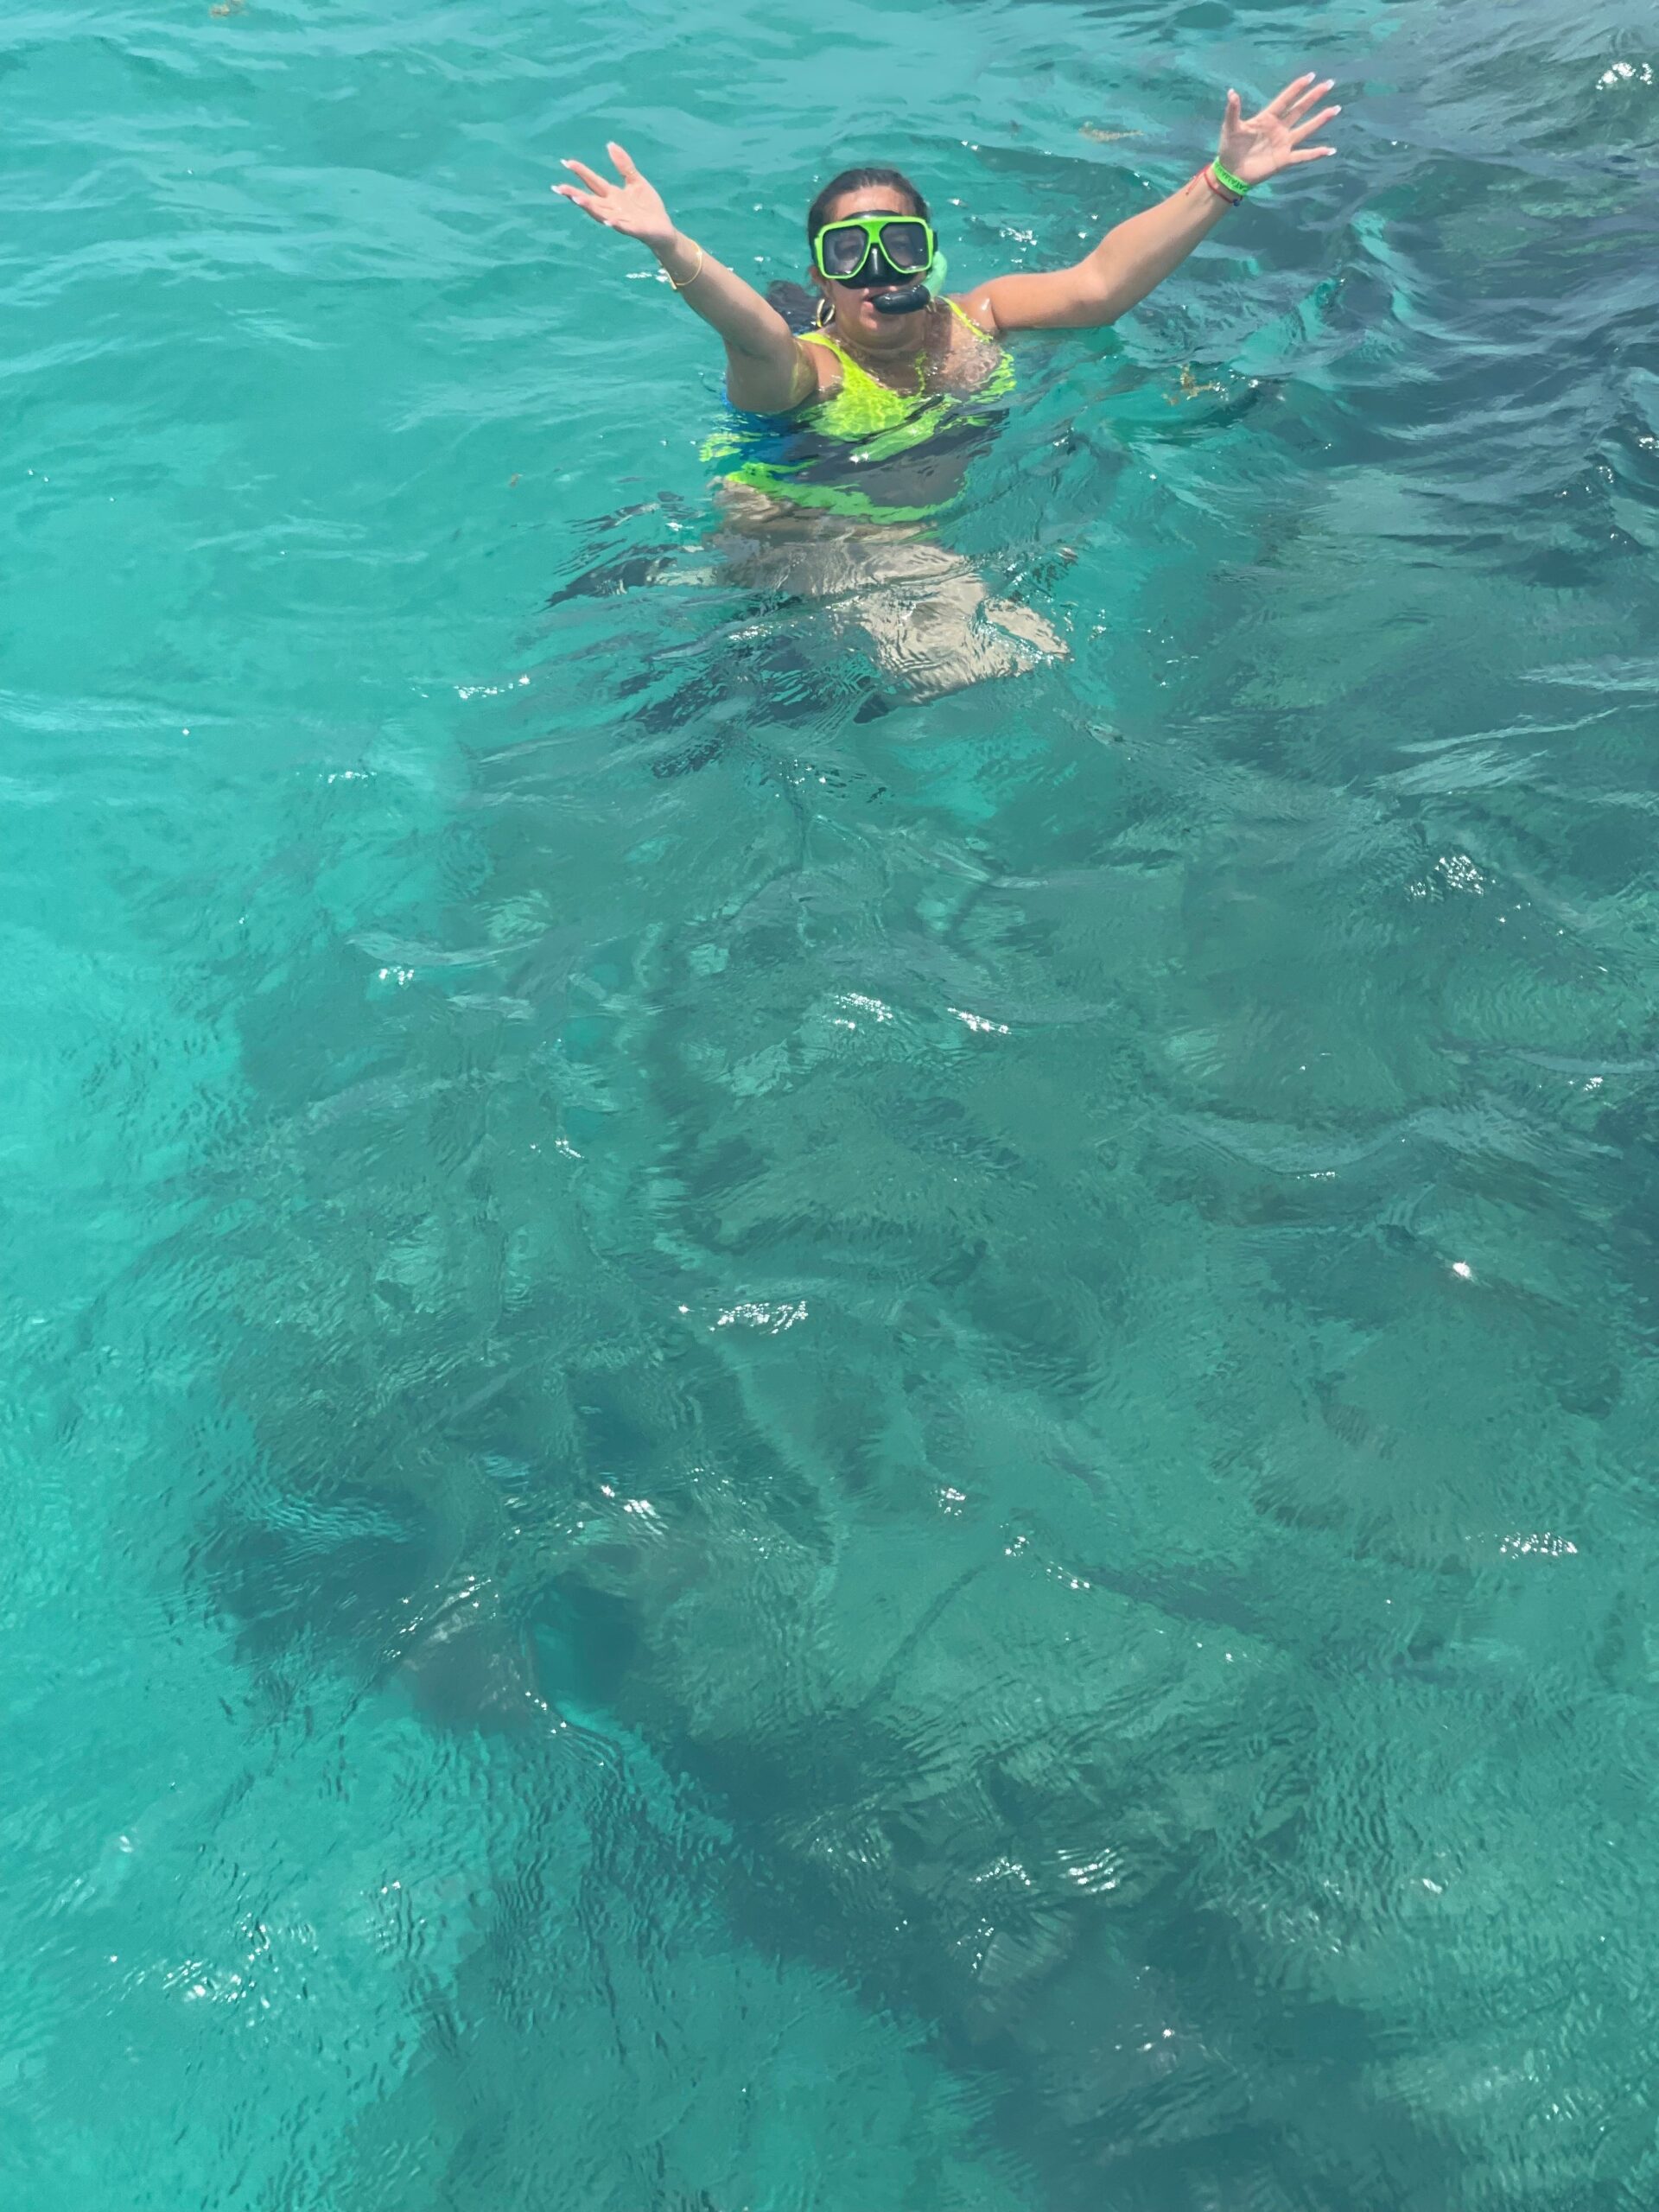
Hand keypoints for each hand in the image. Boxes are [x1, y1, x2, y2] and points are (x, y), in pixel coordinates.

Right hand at [555, 142, 675, 253]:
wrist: (664, 230)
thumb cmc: (648, 207)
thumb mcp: (635, 181)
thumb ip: (623, 165)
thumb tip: (610, 144)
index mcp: (612, 195)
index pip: (593, 182)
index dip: (581, 172)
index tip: (566, 162)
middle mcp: (613, 208)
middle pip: (591, 200)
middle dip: (575, 194)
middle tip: (559, 188)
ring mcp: (622, 219)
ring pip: (602, 214)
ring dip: (590, 207)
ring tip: (578, 199)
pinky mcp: (635, 229)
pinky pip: (623, 226)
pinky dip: (616, 224)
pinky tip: (609, 220)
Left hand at [1218, 74, 1340, 184]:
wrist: (1230, 173)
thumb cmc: (1230, 148)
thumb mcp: (1230, 127)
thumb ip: (1233, 111)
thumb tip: (1232, 93)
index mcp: (1267, 118)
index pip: (1285, 100)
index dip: (1297, 88)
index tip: (1311, 76)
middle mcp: (1279, 128)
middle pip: (1300, 109)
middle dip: (1314, 97)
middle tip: (1329, 84)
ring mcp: (1283, 143)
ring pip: (1306, 129)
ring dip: (1320, 120)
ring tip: (1334, 109)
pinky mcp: (1284, 159)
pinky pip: (1303, 155)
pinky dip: (1316, 154)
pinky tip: (1329, 150)